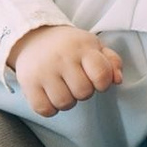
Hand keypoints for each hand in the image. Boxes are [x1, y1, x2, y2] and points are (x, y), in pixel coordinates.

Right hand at [9, 22, 125, 114]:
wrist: (33, 36)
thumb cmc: (69, 46)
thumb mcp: (93, 46)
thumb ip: (111, 62)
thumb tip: (118, 80)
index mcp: (82, 47)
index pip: (101, 74)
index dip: (103, 83)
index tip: (96, 80)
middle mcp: (62, 58)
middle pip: (83, 92)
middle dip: (83, 92)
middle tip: (76, 82)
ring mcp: (43, 70)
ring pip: (64, 103)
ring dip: (68, 101)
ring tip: (63, 88)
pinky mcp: (28, 82)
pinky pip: (44, 109)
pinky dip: (50, 108)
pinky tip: (50, 96)